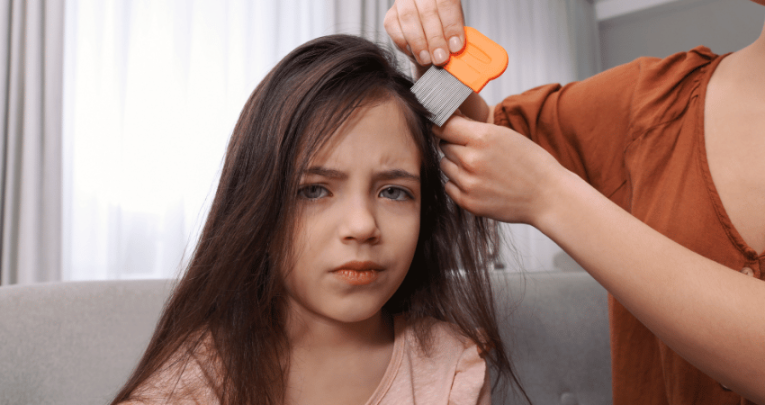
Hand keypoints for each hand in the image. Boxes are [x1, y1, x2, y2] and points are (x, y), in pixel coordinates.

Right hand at [384, 0, 464, 78]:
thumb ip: (455, 36)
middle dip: (435, 38)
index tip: (455, 46)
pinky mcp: (391, 16)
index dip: (451, 25)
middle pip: (427, 11)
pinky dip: (405, 43)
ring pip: (408, 18)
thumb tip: (455, 48)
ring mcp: (404, 2)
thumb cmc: (444, 31)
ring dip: (419, 43)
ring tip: (427, 59)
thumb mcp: (454, 30)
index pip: (447, 3)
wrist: (429, 40)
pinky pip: (394, 28)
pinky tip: (414, 53)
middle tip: (440, 57)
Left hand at [434, 114, 565, 224]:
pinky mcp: (468, 202)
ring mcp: (468, 183)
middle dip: (455, 145)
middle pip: (444, 145)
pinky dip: (459, 183)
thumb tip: (448, 122)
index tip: (447, 128)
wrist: (548, 196)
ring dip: (457, 164)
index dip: (444, 125)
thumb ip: (475, 129)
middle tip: (477, 151)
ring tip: (481, 168)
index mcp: (482, 137)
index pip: (443, 125)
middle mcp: (471, 159)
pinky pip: (449, 186)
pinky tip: (479, 182)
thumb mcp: (505, 135)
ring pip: (445, 165)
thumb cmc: (531, 164)